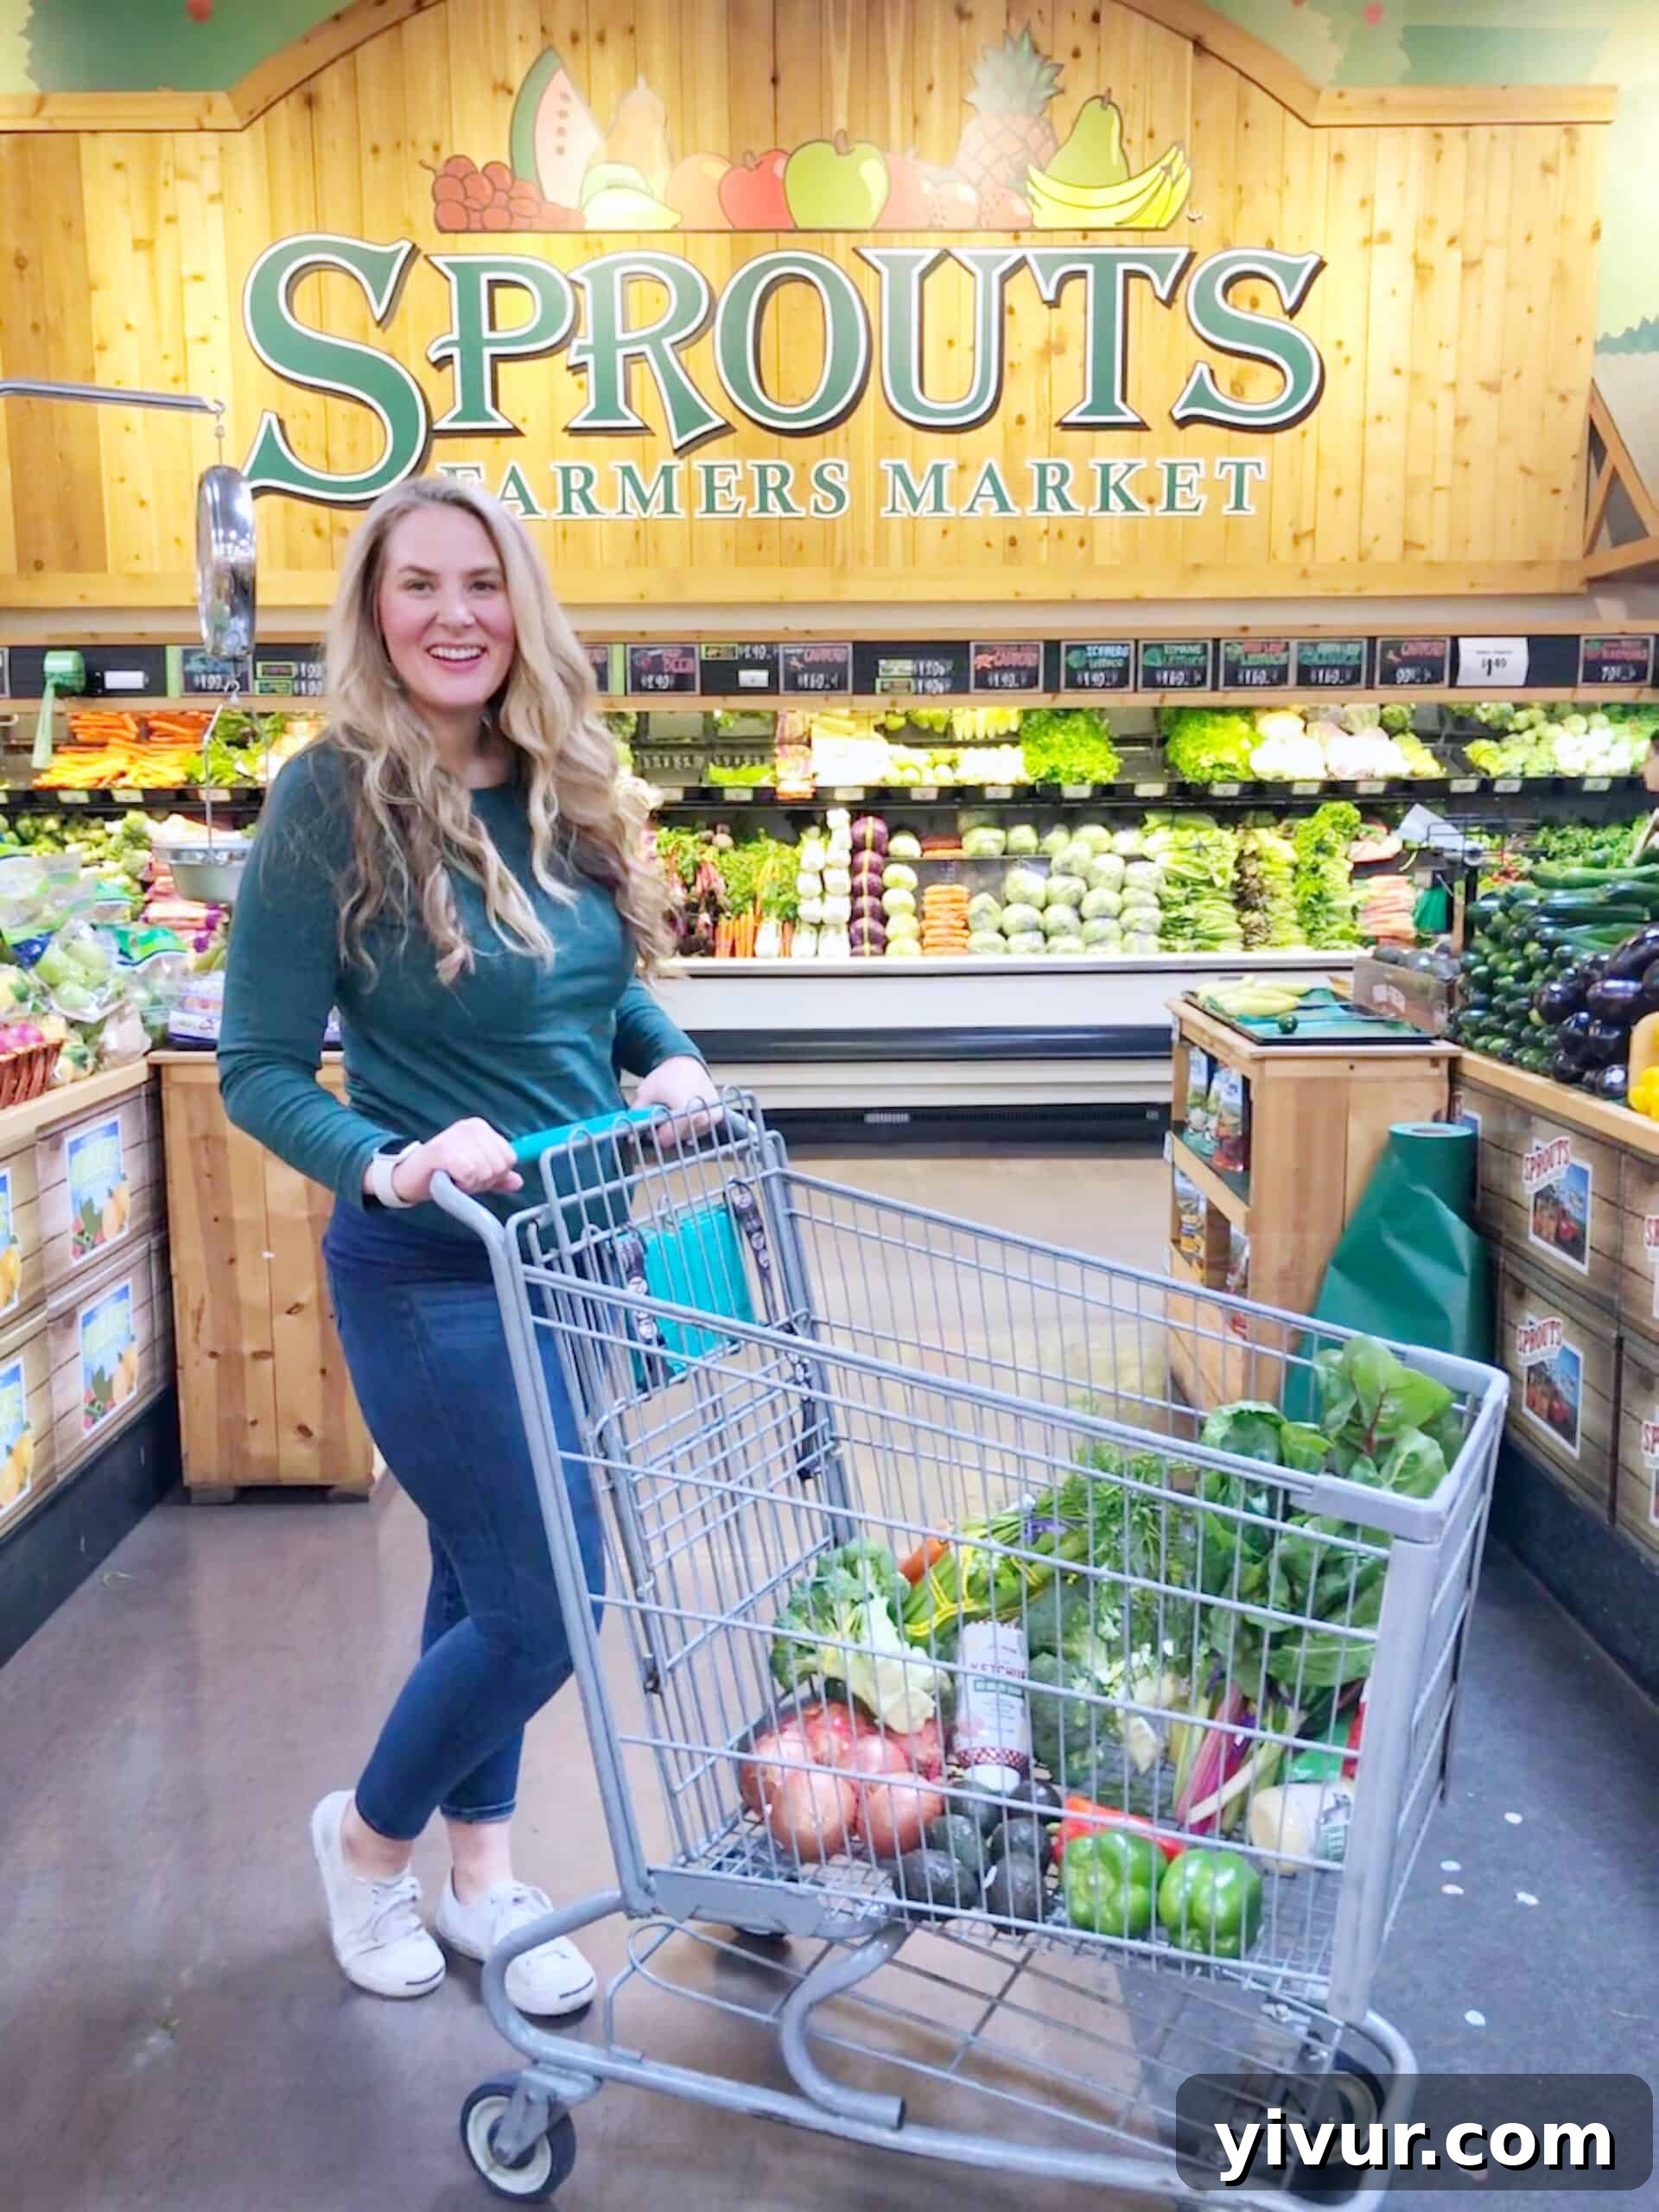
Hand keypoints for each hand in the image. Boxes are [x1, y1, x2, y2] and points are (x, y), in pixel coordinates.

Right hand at [387, 1119, 523, 1204]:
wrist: (407, 1177)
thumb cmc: (442, 1172)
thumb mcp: (475, 1174)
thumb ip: (497, 1177)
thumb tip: (518, 1181)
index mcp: (481, 1128)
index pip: (510, 1157)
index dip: (495, 1174)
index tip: (474, 1175)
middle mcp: (471, 1127)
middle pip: (499, 1166)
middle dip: (483, 1180)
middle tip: (462, 1178)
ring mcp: (456, 1136)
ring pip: (486, 1171)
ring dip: (470, 1184)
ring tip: (453, 1178)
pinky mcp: (443, 1150)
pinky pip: (469, 1174)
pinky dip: (461, 1184)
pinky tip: (449, 1180)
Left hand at [633, 1055, 717, 1143]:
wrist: (685, 1063)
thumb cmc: (666, 1077)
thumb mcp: (644, 1093)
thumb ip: (637, 1114)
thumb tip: (630, 1132)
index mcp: (685, 1104)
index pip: (673, 1134)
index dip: (661, 1136)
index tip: (654, 1133)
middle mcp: (702, 1110)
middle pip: (682, 1136)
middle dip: (669, 1133)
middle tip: (662, 1121)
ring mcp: (712, 1113)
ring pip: (692, 1134)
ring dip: (681, 1130)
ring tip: (675, 1113)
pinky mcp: (718, 1114)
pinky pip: (702, 1129)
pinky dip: (692, 1126)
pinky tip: (685, 1114)